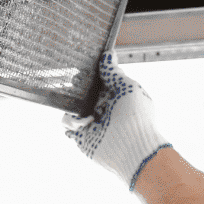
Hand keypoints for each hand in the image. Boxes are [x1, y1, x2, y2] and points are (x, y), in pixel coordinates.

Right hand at [63, 53, 170, 189]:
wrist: (132, 149)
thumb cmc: (136, 117)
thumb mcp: (127, 87)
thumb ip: (114, 72)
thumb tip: (108, 54)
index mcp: (116, 95)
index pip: (99, 79)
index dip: (90, 72)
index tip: (82, 64)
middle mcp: (103, 107)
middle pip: (83, 91)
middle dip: (76, 87)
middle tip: (74, 85)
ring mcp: (92, 122)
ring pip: (72, 106)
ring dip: (74, 107)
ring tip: (87, 115)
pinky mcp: (82, 136)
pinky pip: (67, 123)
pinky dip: (71, 121)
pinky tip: (84, 124)